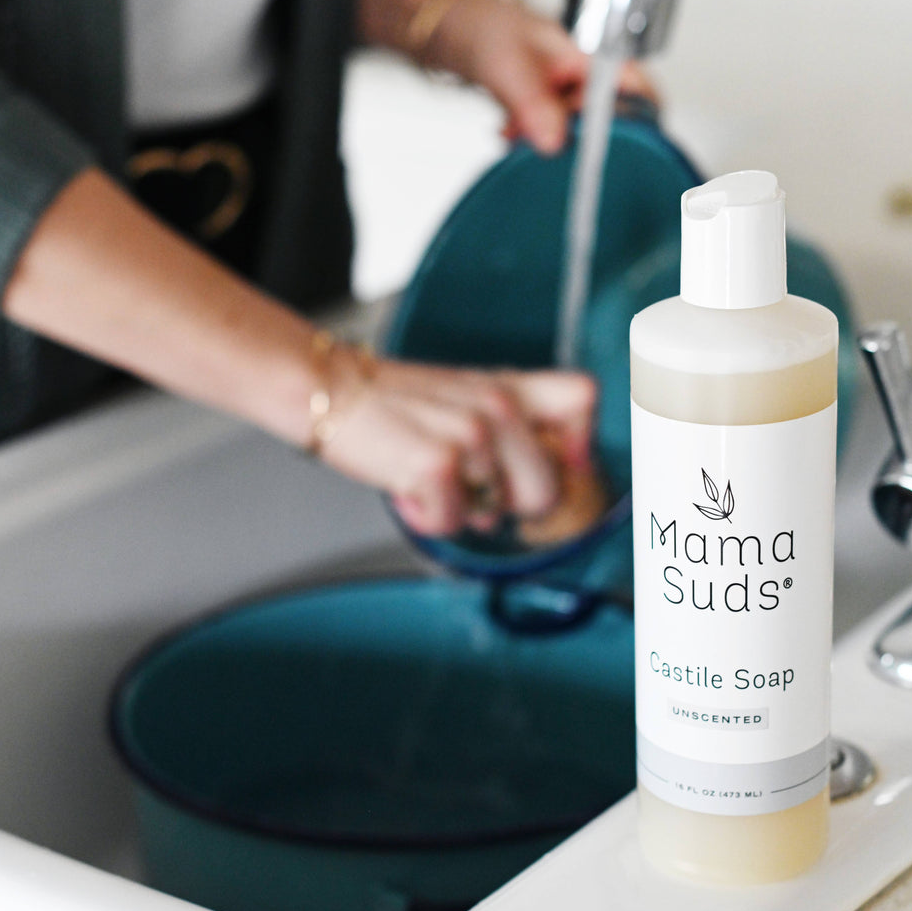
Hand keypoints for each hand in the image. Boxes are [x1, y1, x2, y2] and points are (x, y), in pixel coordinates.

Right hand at [310, 347, 597, 537]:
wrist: (328, 389)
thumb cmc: (391, 403)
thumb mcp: (464, 395)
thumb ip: (513, 422)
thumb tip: (554, 473)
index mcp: (509, 387)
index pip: (583, 398)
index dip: (577, 445)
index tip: (551, 464)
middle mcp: (498, 405)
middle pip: (547, 492)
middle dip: (506, 503)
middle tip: (465, 483)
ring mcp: (471, 433)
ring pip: (495, 514)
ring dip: (457, 508)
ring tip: (426, 476)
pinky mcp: (438, 463)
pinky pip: (452, 523)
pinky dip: (425, 517)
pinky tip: (405, 486)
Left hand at [356, 0, 657, 156]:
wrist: (450, 30)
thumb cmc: (483, 28)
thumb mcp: (510, 67)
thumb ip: (534, 104)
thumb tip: (555, 142)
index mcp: (594, 57)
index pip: (640, 97)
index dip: (638, 130)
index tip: (613, 157)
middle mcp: (586, 78)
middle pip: (612, 126)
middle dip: (582, 144)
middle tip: (548, 143)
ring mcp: (567, 96)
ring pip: (579, 137)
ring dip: (551, 146)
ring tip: (520, 132)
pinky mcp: (548, 111)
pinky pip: (554, 138)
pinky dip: (535, 143)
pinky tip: (514, 134)